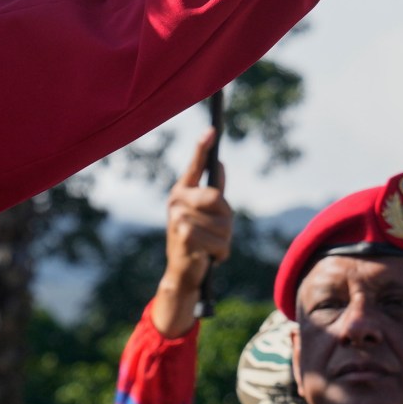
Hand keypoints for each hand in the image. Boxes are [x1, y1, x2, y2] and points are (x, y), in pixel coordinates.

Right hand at [153, 130, 233, 337]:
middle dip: (225, 218)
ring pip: (222, 223)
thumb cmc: (196, 241)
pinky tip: (210, 257)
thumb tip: (219, 164)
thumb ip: (211, 191)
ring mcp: (178, 218)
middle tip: (219, 231)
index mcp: (182, 191)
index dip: (202, 148)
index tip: (212, 130)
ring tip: (211, 246)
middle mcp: (176, 201)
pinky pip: (219, 241)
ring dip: (224, 240)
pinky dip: (221, 253)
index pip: (195, 166)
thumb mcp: (205, 215)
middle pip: (216, 198)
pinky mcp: (184, 236)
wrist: (182, 273)